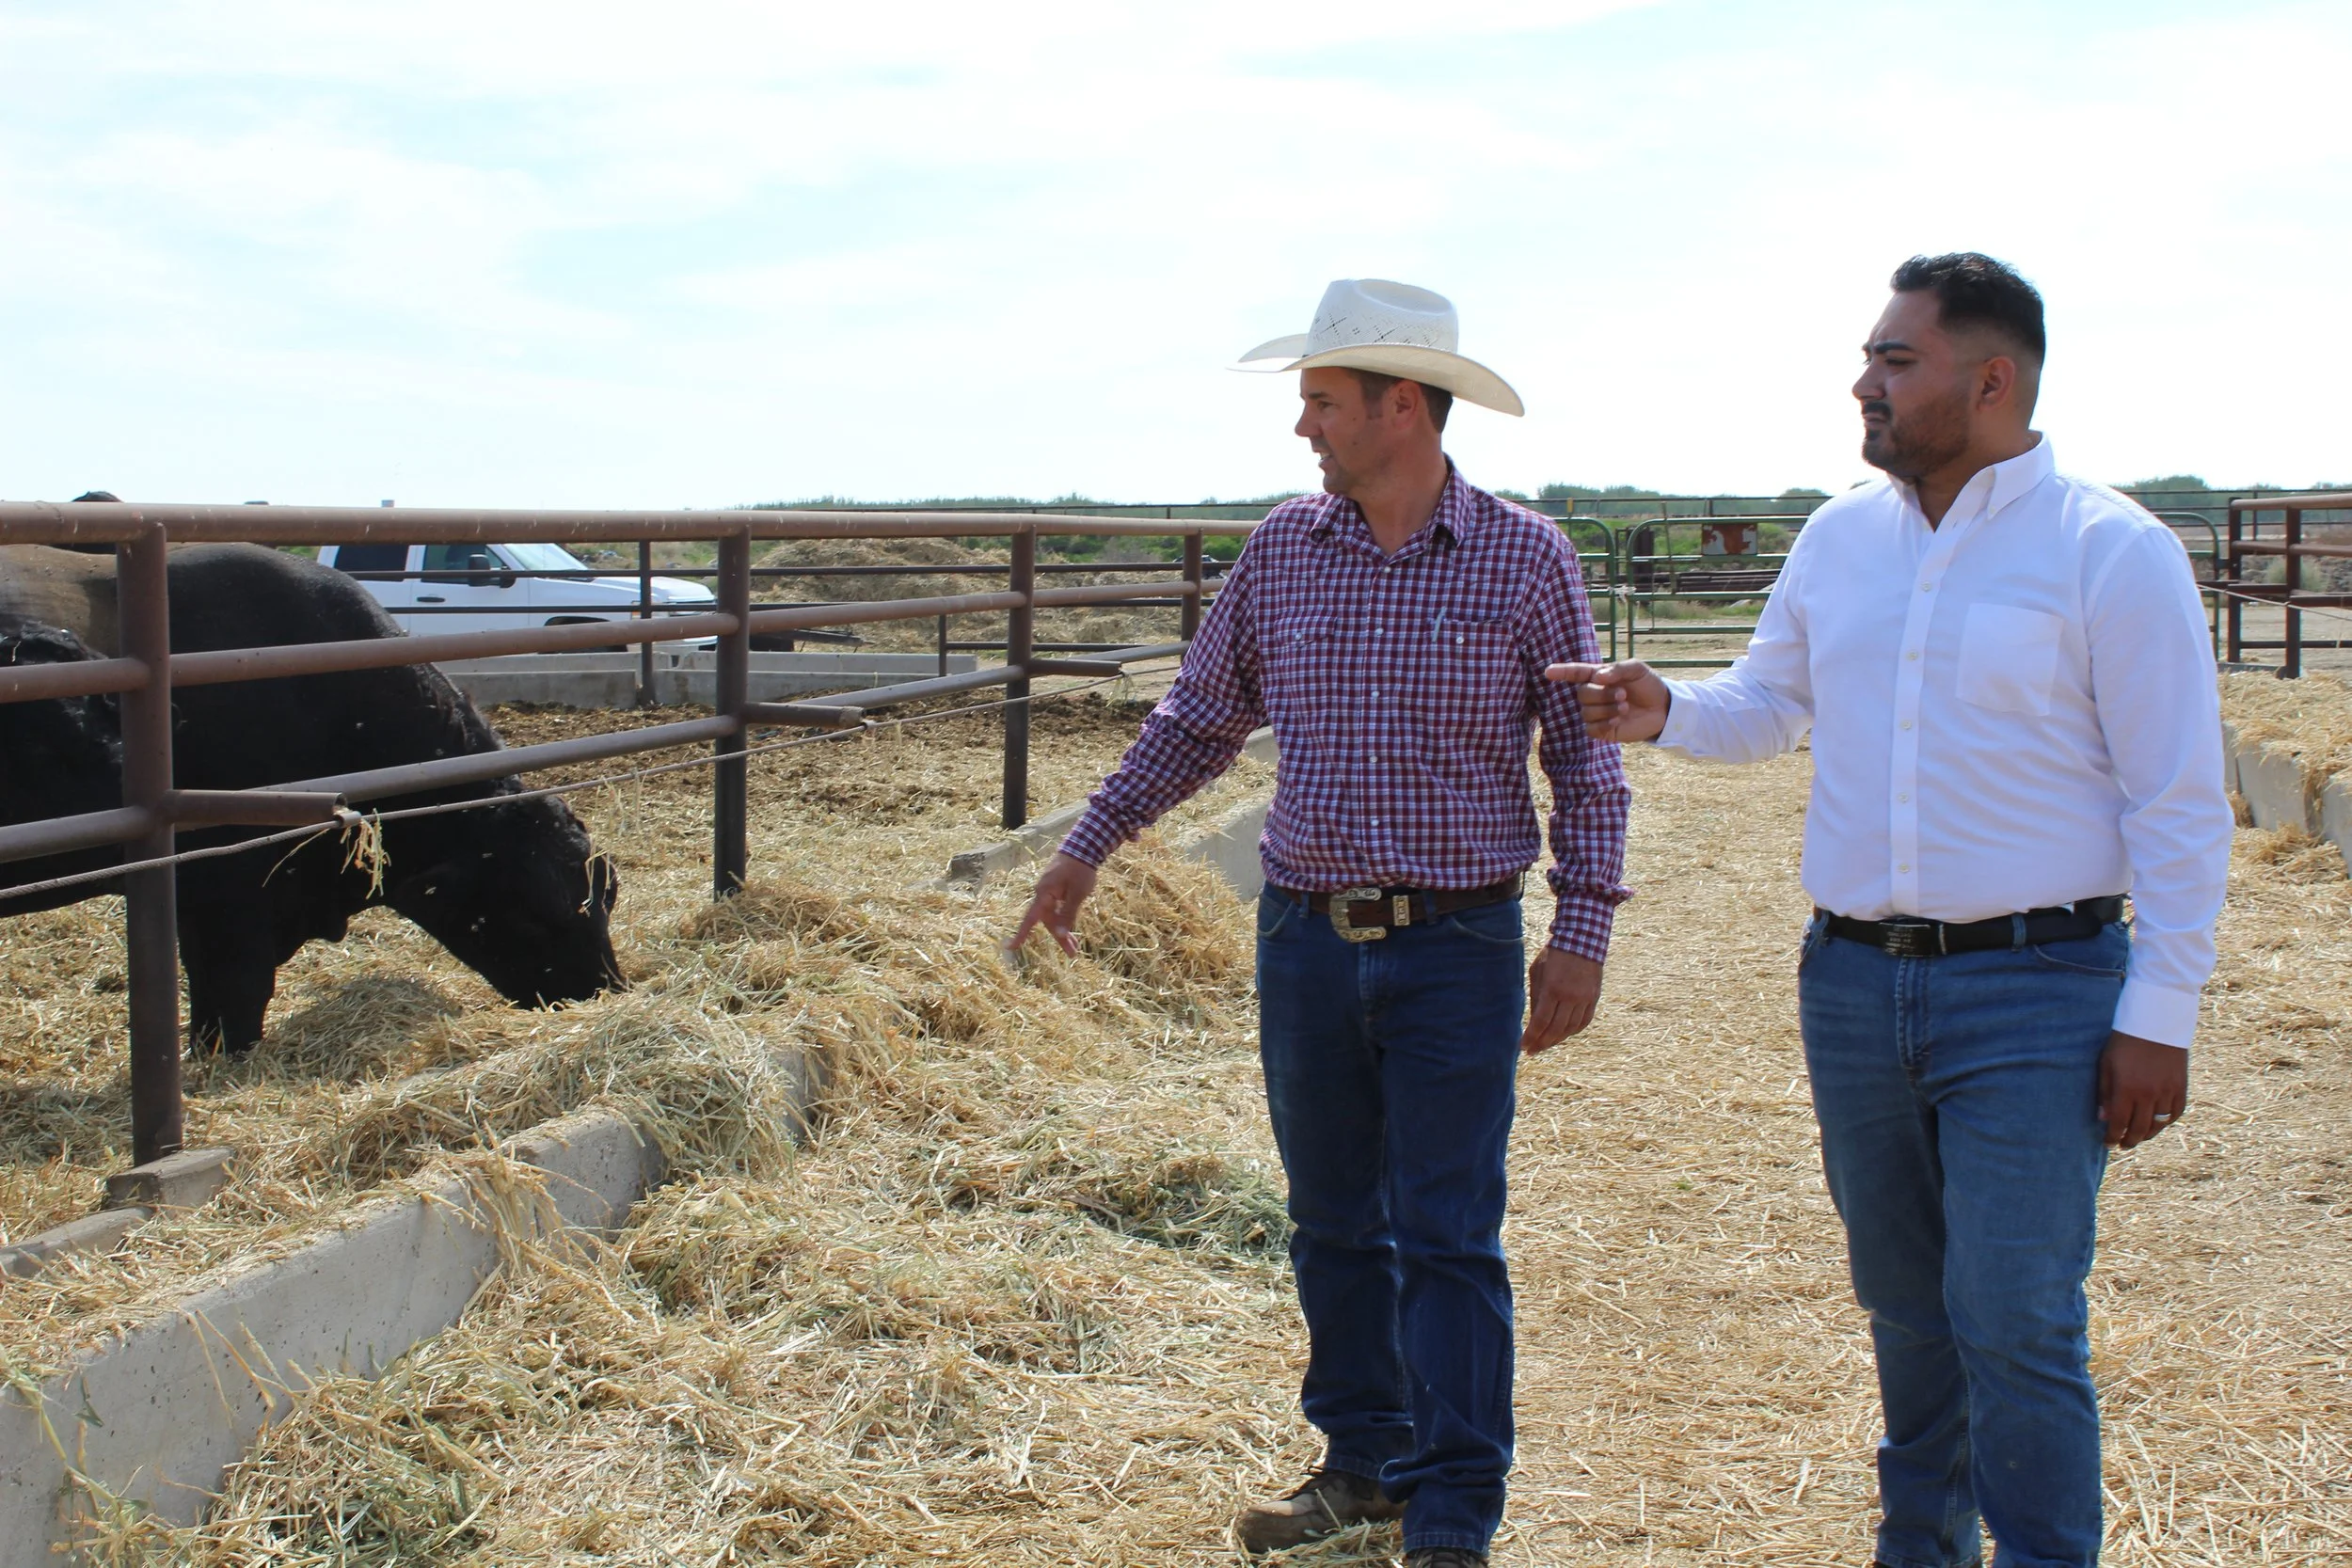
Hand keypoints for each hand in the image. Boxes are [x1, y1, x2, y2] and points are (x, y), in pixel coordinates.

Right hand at [1011, 851, 1098, 957]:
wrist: (1083, 847)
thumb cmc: (1080, 870)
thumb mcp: (1077, 894)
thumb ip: (1067, 914)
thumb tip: (1060, 934)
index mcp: (1044, 894)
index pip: (1030, 919)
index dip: (1021, 934)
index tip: (1011, 947)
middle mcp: (1043, 895)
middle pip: (1048, 922)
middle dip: (1059, 938)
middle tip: (1073, 954)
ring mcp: (1049, 892)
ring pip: (1054, 917)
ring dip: (1064, 931)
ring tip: (1075, 947)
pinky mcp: (1056, 890)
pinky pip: (1058, 909)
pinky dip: (1065, 919)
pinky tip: (1072, 928)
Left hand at [1522, 948, 1602, 1054]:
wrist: (1582, 940)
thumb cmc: (1554, 954)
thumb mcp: (1537, 972)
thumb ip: (1535, 998)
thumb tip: (1533, 1022)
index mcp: (1553, 989)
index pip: (1540, 1021)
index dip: (1531, 1037)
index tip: (1523, 1046)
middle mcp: (1571, 997)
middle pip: (1556, 1029)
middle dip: (1542, 1043)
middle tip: (1532, 1051)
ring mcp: (1585, 998)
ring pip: (1571, 1029)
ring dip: (1557, 1040)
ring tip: (1545, 1044)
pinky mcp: (1594, 998)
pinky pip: (1584, 1021)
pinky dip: (1572, 1031)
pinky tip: (1562, 1034)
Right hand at [1545, 660, 1670, 743]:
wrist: (1662, 709)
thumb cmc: (1648, 685)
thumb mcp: (1637, 669)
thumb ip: (1617, 669)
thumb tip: (1597, 677)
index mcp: (1598, 676)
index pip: (1575, 673)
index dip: (1561, 672)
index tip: (1548, 672)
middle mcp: (1594, 694)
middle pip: (1582, 694)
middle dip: (1602, 694)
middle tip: (1623, 694)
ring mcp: (1596, 713)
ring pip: (1586, 712)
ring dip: (1607, 709)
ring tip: (1625, 707)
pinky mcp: (1601, 731)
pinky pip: (1591, 729)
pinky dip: (1604, 724)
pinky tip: (1617, 721)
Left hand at [2098, 1031, 2187, 1148]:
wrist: (2155, 1024)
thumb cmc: (2124, 1043)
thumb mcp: (2107, 1066)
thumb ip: (2105, 1094)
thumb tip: (2104, 1119)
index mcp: (2127, 1090)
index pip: (2119, 1124)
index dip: (2113, 1138)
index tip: (2108, 1144)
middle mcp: (2149, 1095)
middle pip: (2140, 1129)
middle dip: (2130, 1141)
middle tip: (2123, 1145)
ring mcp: (2168, 1092)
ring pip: (2159, 1124)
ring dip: (2148, 1134)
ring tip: (2138, 1137)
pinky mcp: (2181, 1087)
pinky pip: (2176, 1113)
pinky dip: (2167, 1122)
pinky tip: (2158, 1124)